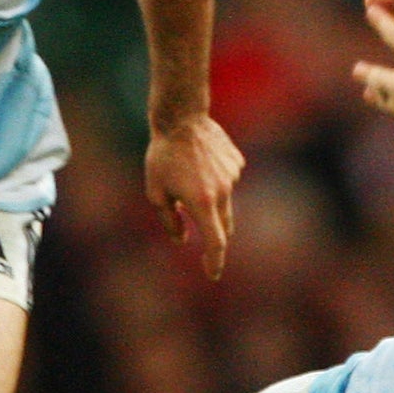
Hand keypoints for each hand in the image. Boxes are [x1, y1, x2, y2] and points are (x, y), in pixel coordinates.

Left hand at [145, 114, 243, 278]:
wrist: (182, 118)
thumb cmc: (163, 156)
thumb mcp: (156, 191)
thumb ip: (169, 220)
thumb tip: (181, 239)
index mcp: (202, 203)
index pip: (215, 242)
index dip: (215, 262)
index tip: (213, 274)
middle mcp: (222, 192)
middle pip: (223, 225)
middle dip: (212, 231)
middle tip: (191, 219)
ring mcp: (233, 176)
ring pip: (224, 200)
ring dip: (209, 199)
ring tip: (188, 174)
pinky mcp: (237, 162)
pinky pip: (227, 180)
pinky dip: (215, 179)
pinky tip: (200, 161)